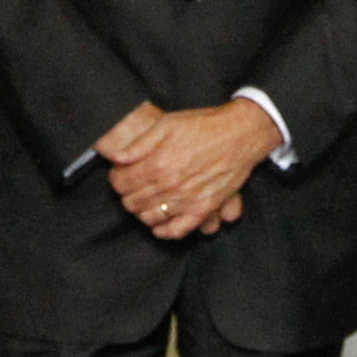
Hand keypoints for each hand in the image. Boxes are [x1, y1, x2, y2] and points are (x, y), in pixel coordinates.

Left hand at [106, 99, 277, 239]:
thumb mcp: (167, 124)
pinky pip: (178, 230)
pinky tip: (158, 225)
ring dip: (141, 211)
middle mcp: (170, 186)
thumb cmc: (203, 126)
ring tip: (143, 201)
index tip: (120, 173)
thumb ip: (139, 144)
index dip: (116, 178)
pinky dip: (164, 232)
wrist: (240, 134)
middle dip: (126, 194)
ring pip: (150, 217)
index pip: (121, 183)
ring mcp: (186, 200)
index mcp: (157, 164)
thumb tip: (116, 157)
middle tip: (130, 186)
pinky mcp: (203, 209)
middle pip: (133, 202)